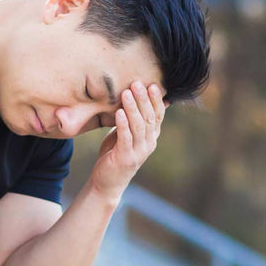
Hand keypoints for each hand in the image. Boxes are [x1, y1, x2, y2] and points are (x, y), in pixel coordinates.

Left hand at [88, 81, 166, 199]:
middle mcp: (148, 144)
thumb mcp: (126, 133)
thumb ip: (134, 119)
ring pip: (138, 126)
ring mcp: (138, 152)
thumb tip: (139, 98)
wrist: (107, 182)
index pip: (158, 115)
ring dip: (133, 108)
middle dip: (144, 99)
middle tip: (137, 84)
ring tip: (127, 93)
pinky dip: (123, 124)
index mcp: (151, 137)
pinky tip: (119, 112)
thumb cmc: (115, 153)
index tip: (152, 84)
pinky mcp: (125, 158)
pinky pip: (126, 138)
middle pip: (149, 118)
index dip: (156, 100)